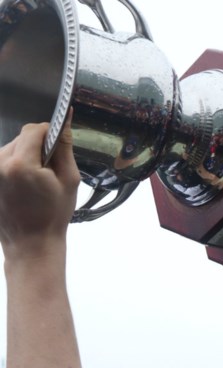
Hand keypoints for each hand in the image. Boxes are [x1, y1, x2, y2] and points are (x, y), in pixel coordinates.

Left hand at [0, 120, 79, 259]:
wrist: (31, 243)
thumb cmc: (53, 216)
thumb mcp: (70, 181)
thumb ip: (65, 149)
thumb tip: (65, 124)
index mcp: (21, 164)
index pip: (34, 130)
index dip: (50, 132)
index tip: (59, 144)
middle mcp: (0, 164)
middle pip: (21, 138)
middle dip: (37, 147)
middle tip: (49, 170)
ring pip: (11, 148)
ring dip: (25, 156)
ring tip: (35, 181)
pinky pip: (4, 160)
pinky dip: (15, 166)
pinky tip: (23, 186)